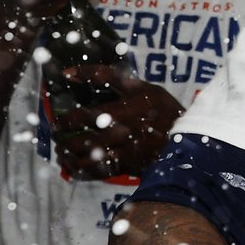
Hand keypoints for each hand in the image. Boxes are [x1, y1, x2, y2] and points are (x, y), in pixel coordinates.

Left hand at [48, 67, 182, 179]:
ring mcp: (128, 150)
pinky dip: (83, 172)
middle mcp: (126, 131)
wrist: (188, 138)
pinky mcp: (130, 165)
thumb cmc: (163, 109)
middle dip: (65, 138)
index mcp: (128, 109)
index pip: (88, 114)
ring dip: (70, 156)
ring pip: (90, 157)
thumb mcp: (143, 86)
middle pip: (85, 137)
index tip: (56, 118)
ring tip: (61, 152)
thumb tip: (69, 72)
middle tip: (56, 134)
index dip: (68, 118)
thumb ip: (109, 76)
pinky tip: (74, 168)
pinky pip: (101, 172)